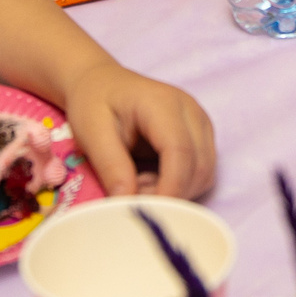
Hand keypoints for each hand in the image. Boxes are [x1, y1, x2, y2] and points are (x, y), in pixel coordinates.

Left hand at [57, 59, 216, 199]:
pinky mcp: (201, 136)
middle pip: (199, 167)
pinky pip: (200, 172)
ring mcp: (200, 124)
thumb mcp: (91, 133)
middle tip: (130, 194)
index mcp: (164, 105)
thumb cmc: (94, 103)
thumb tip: (128, 204)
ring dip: (174, 190)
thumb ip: (111, 167)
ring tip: (135, 182)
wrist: (102, 83)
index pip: (180, 153)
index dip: (170, 188)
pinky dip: (177, 185)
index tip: (148, 214)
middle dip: (170, 193)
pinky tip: (148, 178)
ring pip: (204, 173)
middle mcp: (192, 112)